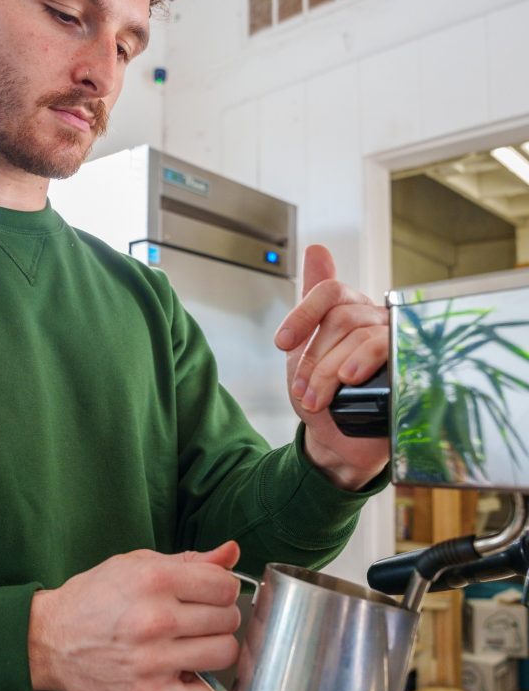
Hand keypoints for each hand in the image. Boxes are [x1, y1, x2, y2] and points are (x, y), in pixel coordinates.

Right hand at [28, 541, 241, 690]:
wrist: (49, 639)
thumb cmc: (94, 597)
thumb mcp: (136, 564)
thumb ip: (189, 560)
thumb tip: (232, 553)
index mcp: (155, 578)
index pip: (225, 585)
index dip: (223, 589)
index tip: (210, 595)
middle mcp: (156, 617)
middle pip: (228, 620)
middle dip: (219, 619)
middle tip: (197, 622)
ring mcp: (153, 659)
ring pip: (225, 655)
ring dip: (215, 652)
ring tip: (194, 648)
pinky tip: (189, 681)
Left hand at [274, 245, 388, 489]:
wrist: (337, 442)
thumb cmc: (325, 396)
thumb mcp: (303, 351)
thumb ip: (310, 305)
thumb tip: (317, 249)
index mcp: (353, 312)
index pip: (331, 291)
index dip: (303, 313)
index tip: (281, 342)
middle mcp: (377, 322)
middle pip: (341, 318)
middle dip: (312, 358)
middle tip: (302, 389)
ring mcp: (396, 343)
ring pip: (360, 336)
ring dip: (328, 371)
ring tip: (316, 397)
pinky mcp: (410, 367)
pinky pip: (389, 349)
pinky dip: (362, 362)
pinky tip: (348, 379)